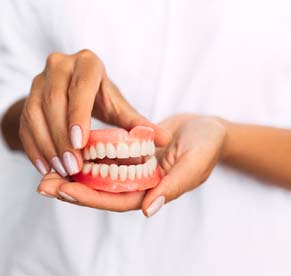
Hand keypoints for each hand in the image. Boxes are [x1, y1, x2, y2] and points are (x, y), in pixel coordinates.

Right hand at [19, 49, 169, 176]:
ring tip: (60, 170)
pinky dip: (33, 147)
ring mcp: (40, 80)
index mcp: (87, 64)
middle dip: (62, 137)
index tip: (81, 144)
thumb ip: (138, 123)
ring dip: (47, 145)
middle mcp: (60, 66)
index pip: (81, 88)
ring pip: (35, 113)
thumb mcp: (119, 107)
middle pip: (55, 102)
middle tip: (72, 166)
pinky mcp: (28, 97)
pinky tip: (44, 167)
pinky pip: (25, 123)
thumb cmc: (102, 98)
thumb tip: (165, 140)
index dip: (78, 114)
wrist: (76, 94)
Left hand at [37, 114, 225, 216]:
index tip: (65, 191)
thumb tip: (148, 209)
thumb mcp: (193, 163)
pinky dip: (88, 157)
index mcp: (155, 190)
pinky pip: (107, 158)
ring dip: (75, 175)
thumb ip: (173, 186)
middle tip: (44, 185)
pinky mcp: (132, 153)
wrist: (207, 127)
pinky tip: (70, 151)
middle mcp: (141, 183)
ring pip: (101, 177)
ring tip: (47, 171)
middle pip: (103, 192)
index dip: (92, 198)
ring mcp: (135, 169)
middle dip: (74, 190)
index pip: (119, 200)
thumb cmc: (206, 144)